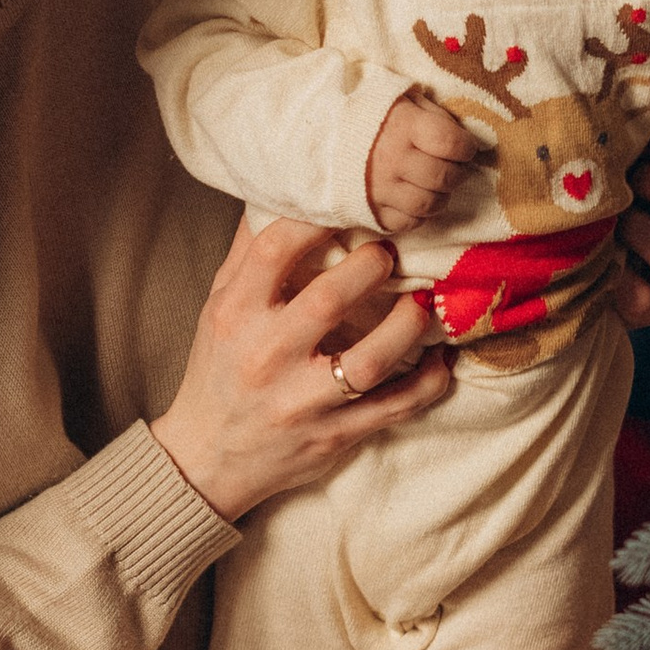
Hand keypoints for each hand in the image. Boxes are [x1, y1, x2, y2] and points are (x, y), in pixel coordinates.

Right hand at [154, 219, 450, 522]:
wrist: (206, 456)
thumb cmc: (218, 370)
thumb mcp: (218, 307)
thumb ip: (248, 254)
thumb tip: (281, 193)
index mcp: (234, 316)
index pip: (273, 252)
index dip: (315, 221)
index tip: (346, 209)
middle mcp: (266, 356)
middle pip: (329, 301)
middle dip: (372, 267)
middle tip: (390, 254)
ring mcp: (302, 401)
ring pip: (370, 361)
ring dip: (408, 326)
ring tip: (420, 303)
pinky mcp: (334, 434)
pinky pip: (395, 408)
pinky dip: (428, 383)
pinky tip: (442, 359)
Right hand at [363, 86, 482, 236]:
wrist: (318, 132)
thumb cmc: (368, 113)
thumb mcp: (402, 99)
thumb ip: (433, 114)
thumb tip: (464, 136)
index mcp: (404, 126)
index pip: (453, 143)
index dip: (467, 147)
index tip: (465, 146)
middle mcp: (393, 159)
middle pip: (445, 177)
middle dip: (457, 173)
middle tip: (453, 167)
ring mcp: (380, 188)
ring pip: (429, 205)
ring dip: (441, 197)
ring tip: (435, 185)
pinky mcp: (369, 210)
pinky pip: (407, 223)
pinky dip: (419, 215)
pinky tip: (415, 199)